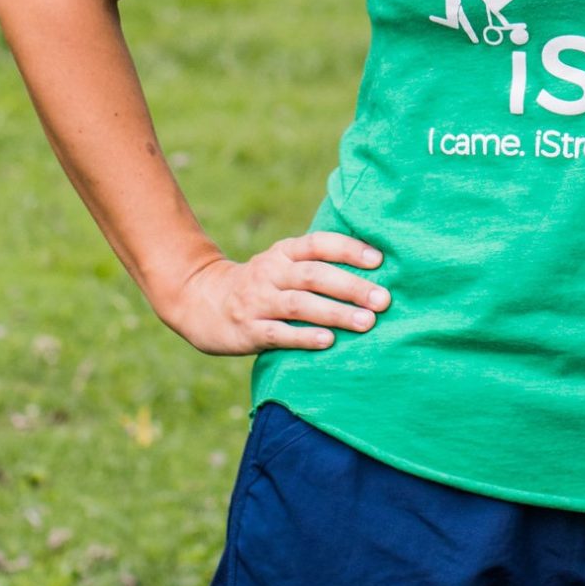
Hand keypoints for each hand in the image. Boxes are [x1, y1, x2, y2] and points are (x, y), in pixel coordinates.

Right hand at [155, 232, 388, 356]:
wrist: (201, 302)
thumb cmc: (262, 285)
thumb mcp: (282, 265)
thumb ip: (317, 264)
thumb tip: (375, 271)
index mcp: (283, 252)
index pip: (318, 244)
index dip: (348, 249)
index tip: (379, 260)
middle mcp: (270, 272)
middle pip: (314, 276)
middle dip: (351, 287)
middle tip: (383, 299)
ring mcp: (257, 301)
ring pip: (300, 304)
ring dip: (335, 313)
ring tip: (367, 322)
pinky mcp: (248, 329)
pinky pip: (279, 333)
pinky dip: (304, 337)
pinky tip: (329, 341)